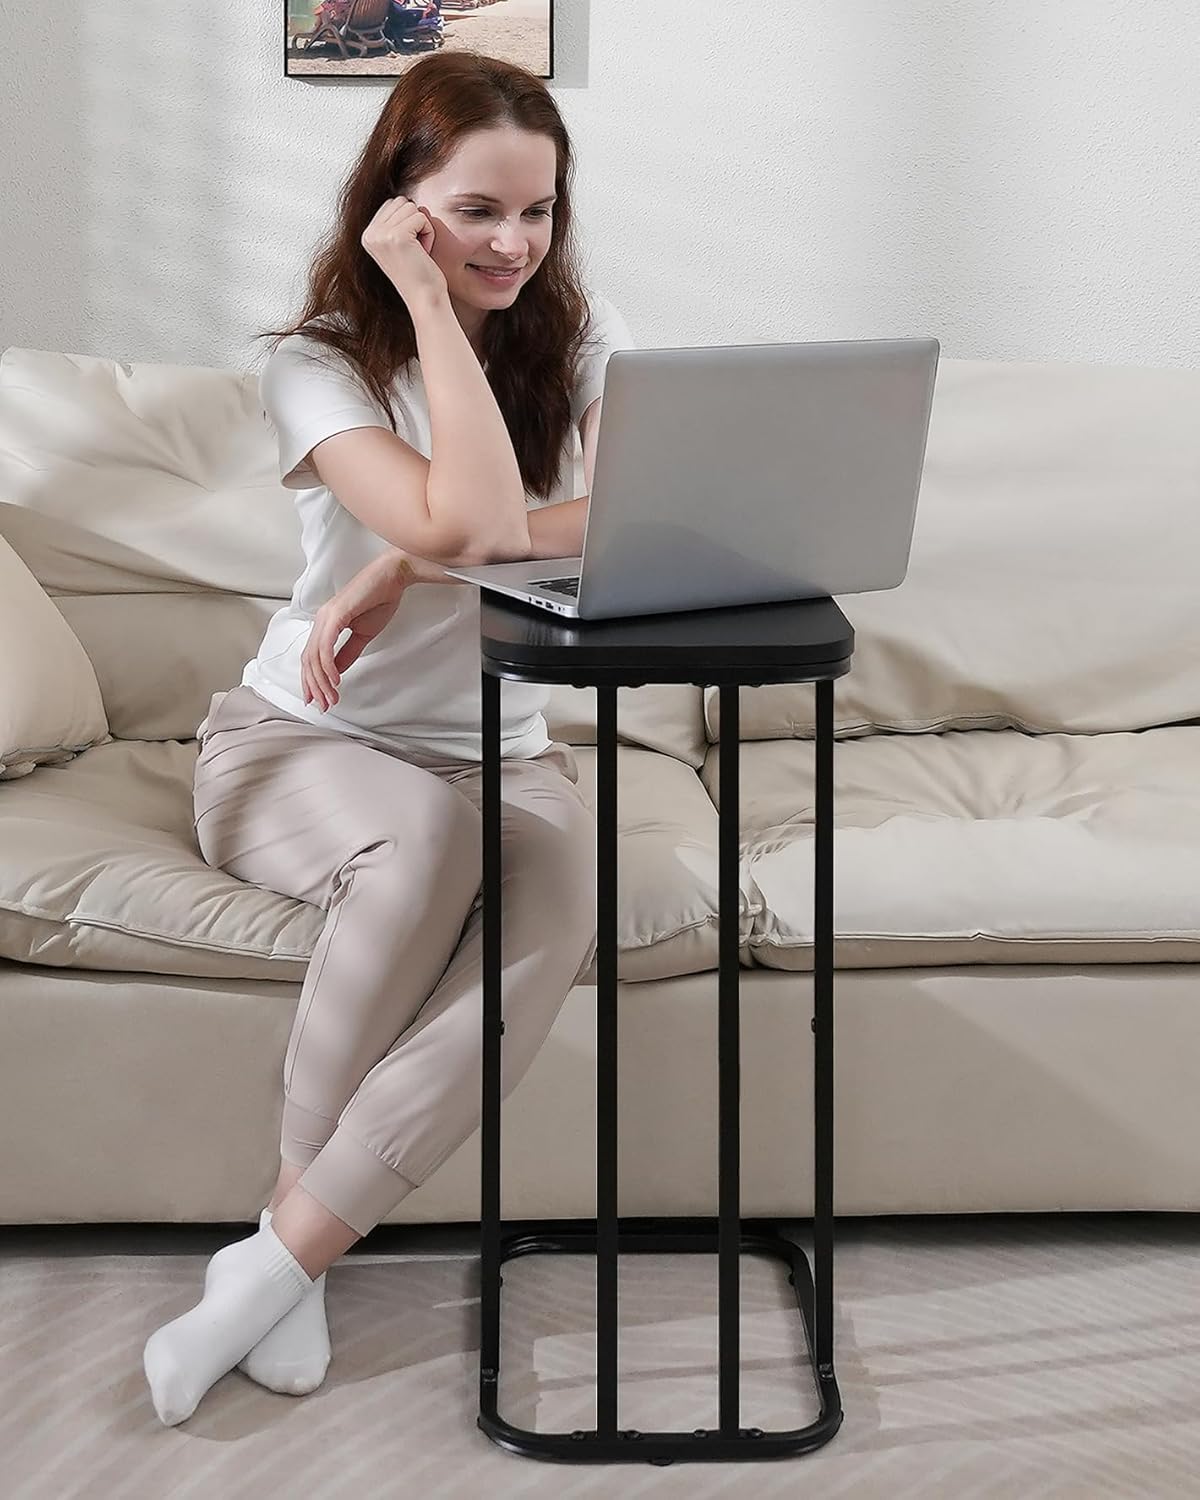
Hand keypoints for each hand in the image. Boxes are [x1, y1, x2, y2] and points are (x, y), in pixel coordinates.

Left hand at [301, 552, 418, 711]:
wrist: (392, 578)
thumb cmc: (379, 601)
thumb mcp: (363, 635)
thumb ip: (347, 653)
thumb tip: (336, 673)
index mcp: (326, 625)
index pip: (311, 657)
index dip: (312, 681)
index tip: (318, 700)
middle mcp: (321, 621)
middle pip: (308, 660)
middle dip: (315, 686)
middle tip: (325, 705)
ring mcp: (326, 617)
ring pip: (315, 656)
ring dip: (322, 681)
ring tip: (331, 697)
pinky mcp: (336, 615)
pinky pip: (327, 645)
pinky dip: (328, 665)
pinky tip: (335, 679)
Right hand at [361, 195, 447, 308]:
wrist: (425, 299)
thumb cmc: (419, 275)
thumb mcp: (400, 245)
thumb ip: (396, 222)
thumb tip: (407, 199)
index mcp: (367, 236)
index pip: (392, 204)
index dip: (408, 221)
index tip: (409, 248)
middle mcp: (370, 234)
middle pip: (401, 201)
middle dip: (415, 222)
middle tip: (416, 250)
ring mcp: (381, 235)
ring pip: (411, 207)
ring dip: (423, 228)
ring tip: (419, 251)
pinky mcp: (397, 236)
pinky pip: (421, 217)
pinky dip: (429, 233)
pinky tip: (424, 252)